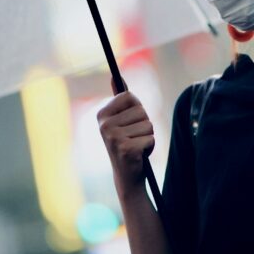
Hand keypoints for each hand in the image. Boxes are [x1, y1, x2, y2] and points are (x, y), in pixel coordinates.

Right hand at [97, 80, 153, 196]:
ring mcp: (114, 138)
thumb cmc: (126, 143)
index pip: (130, 96)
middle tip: (133, 138)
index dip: (136, 109)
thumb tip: (115, 76)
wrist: (127, 176)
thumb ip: (120, 99)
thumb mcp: (121, 121)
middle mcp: (104, 125)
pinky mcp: (126, 149)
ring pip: (148, 125)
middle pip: (141, 110)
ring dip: (147, 136)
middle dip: (144, 124)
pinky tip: (139, 155)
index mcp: (101, 115)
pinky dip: (150, 147)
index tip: (129, 122)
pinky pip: (151, 138)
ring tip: (136, 146)